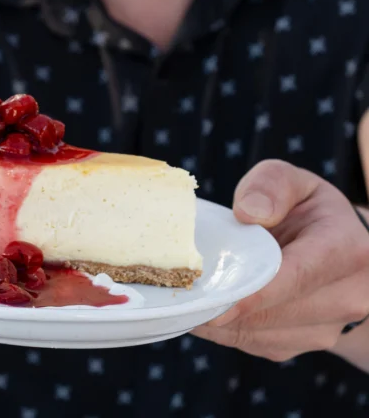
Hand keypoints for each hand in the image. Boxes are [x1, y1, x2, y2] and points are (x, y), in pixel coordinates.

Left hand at [193, 160, 368, 361]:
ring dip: (219, 321)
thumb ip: (272, 185)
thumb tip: (247, 212)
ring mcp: (327, 328)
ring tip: (185, 296)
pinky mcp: (301, 344)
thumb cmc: (306, 209)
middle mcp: (347, 296)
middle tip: (179, 291)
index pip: (297, 277)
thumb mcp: (294, 182)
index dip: (253, 292)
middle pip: (274, 312)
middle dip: (224, 305)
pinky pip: (254, 342)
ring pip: (261, 333)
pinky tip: (202, 307)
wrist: (336, 250)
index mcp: (347, 249)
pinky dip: (223, 329)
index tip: (213, 298)